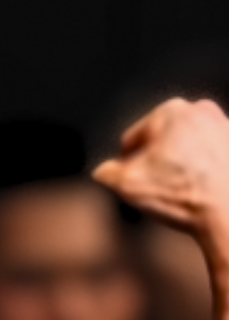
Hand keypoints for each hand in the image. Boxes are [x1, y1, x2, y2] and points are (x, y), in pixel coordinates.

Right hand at [95, 99, 228, 234]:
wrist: (228, 210)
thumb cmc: (184, 195)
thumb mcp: (126, 186)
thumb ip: (106, 173)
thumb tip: (103, 171)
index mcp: (169, 112)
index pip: (132, 138)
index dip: (125, 162)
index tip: (129, 179)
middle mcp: (199, 110)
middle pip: (161, 139)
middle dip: (155, 160)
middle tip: (155, 186)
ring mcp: (222, 122)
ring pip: (185, 144)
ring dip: (178, 163)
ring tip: (177, 189)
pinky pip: (207, 152)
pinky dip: (200, 167)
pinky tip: (197, 187)